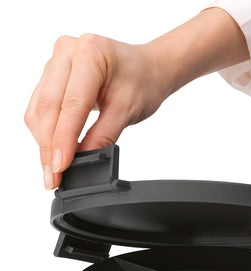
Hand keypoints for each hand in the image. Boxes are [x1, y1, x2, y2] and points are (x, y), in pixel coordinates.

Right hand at [24, 8, 247, 189]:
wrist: (148, 68)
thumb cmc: (143, 82)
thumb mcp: (128, 111)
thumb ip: (104, 136)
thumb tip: (81, 160)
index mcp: (90, 53)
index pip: (71, 104)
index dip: (63, 140)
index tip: (59, 167)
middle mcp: (67, 51)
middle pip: (48, 107)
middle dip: (48, 147)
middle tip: (52, 178)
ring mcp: (56, 61)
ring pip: (39, 108)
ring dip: (43, 141)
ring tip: (52, 170)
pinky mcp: (51, 74)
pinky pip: (40, 105)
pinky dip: (45, 131)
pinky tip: (52, 150)